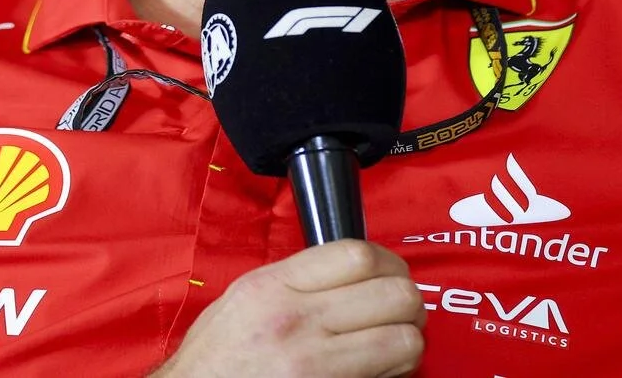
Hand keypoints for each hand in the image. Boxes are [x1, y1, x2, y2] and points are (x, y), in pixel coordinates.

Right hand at [153, 240, 425, 377]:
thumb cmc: (214, 361)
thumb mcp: (242, 300)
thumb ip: (293, 279)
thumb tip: (350, 267)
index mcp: (272, 287)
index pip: (358, 255)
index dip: (388, 264)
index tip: (389, 275)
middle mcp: (295, 321)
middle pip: (393, 293)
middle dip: (407, 303)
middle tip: (400, 312)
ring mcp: (314, 364)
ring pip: (404, 339)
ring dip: (407, 341)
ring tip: (393, 343)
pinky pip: (390, 376)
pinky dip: (396, 371)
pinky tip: (380, 369)